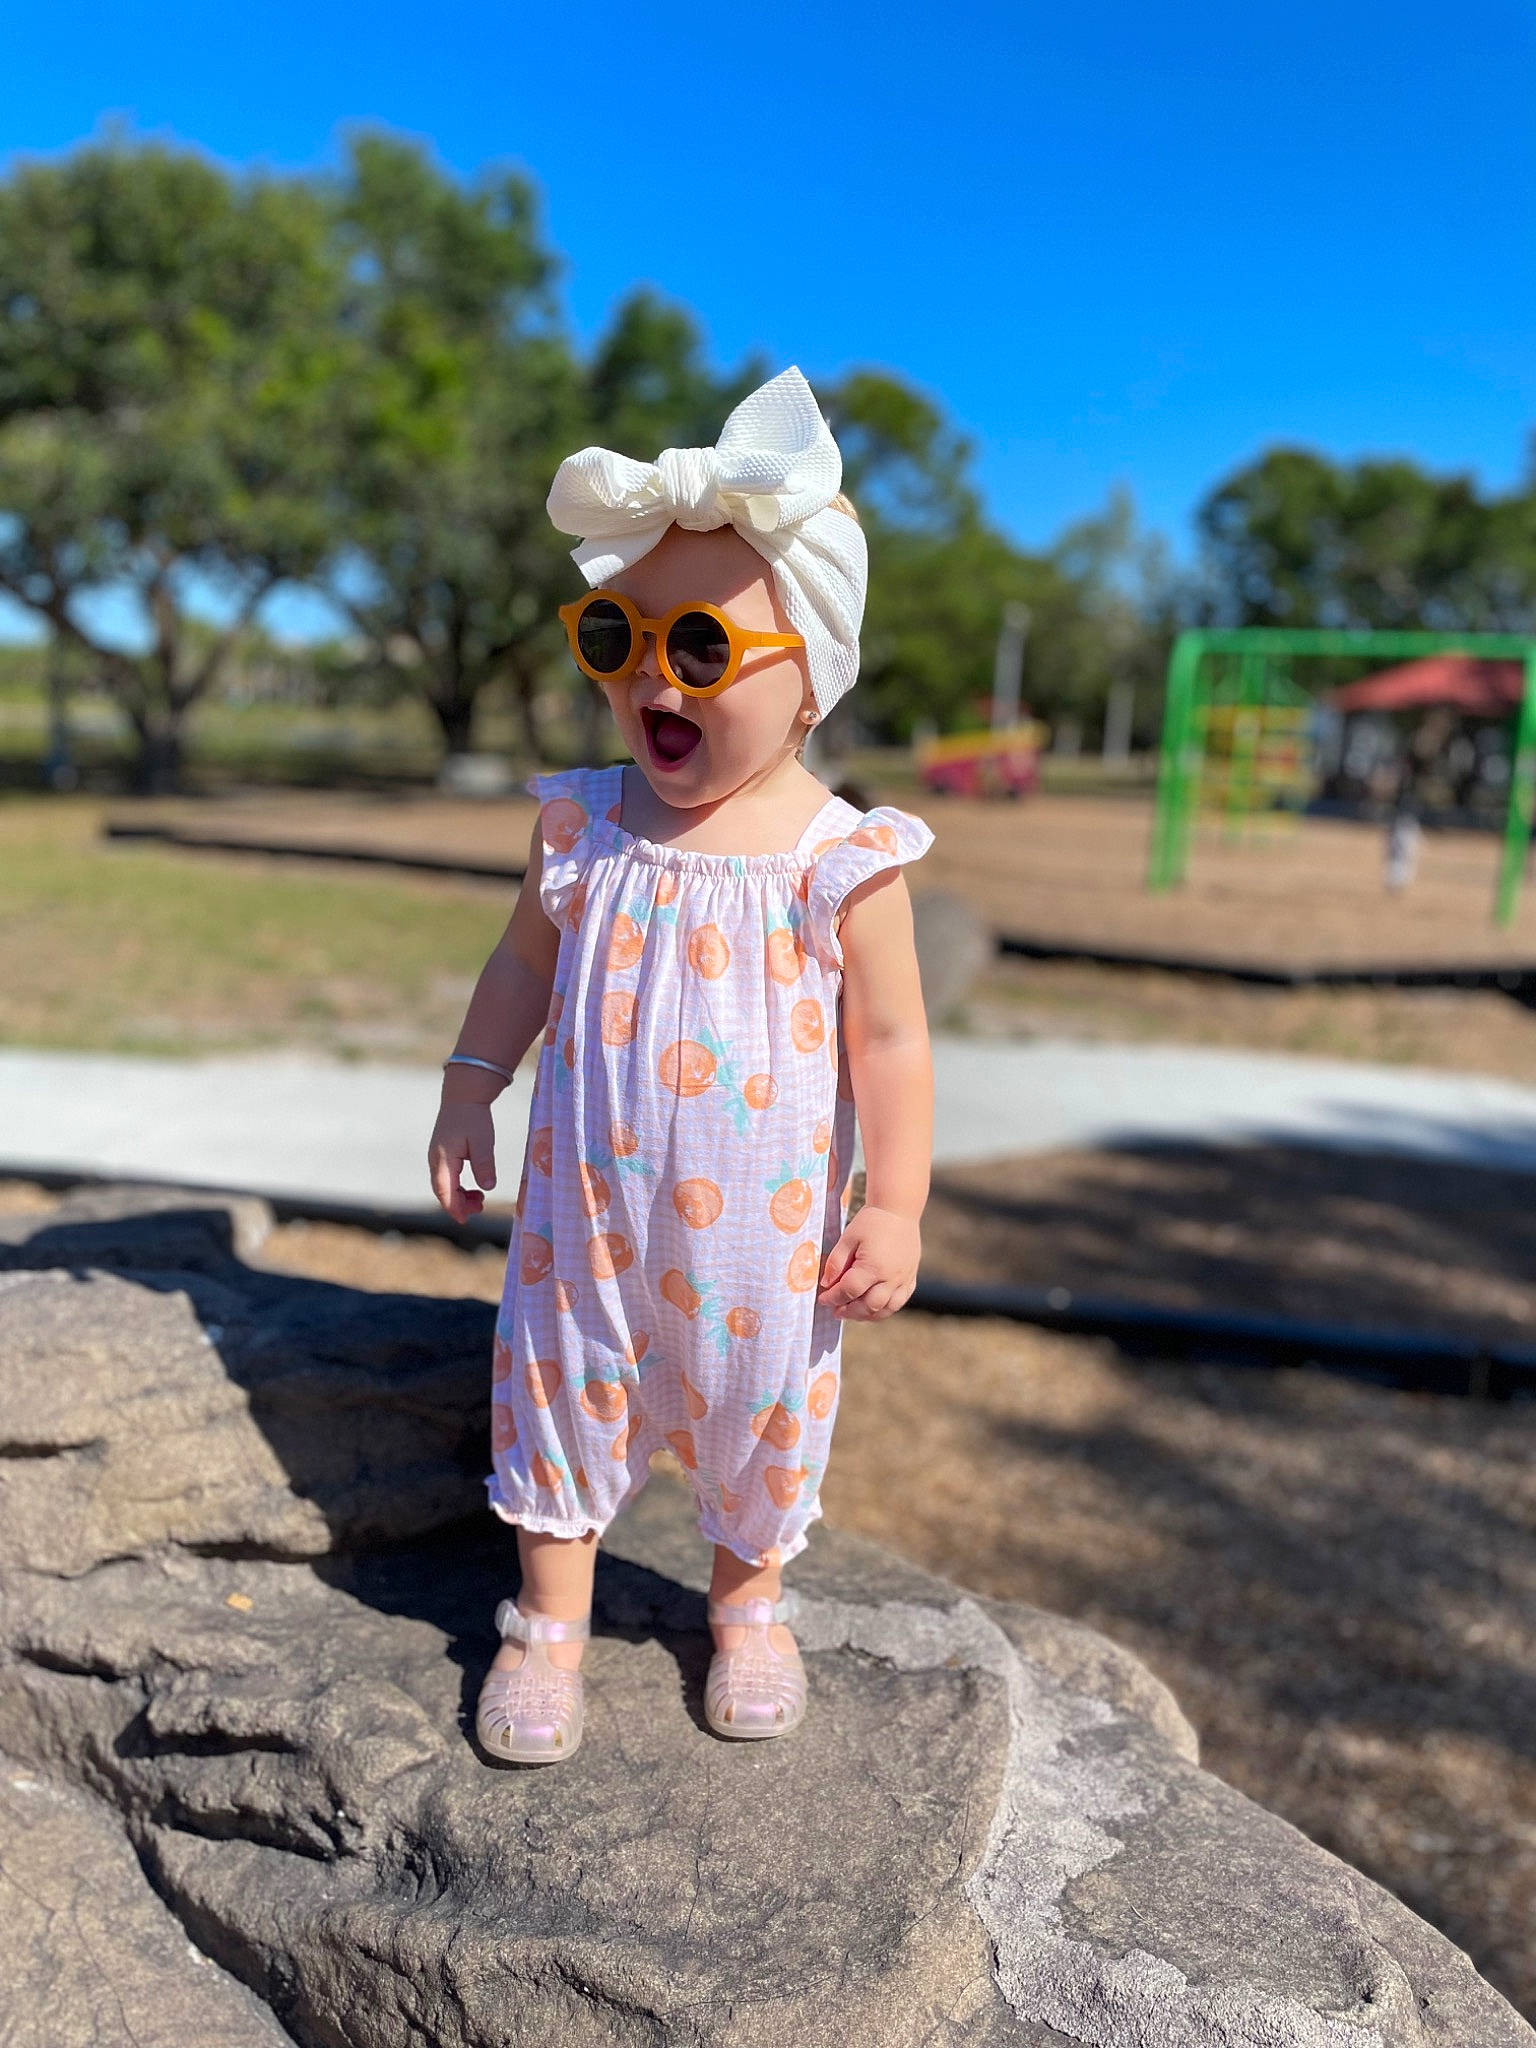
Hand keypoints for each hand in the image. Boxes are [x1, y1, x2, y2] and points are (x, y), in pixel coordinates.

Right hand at [428, 1100, 497, 1222]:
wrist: (463, 1096)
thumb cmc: (474, 1117)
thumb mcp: (483, 1141)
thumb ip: (484, 1164)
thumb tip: (488, 1187)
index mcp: (443, 1159)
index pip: (444, 1191)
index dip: (454, 1209)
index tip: (465, 1220)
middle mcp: (435, 1160)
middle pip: (442, 1191)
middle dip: (459, 1205)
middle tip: (480, 1208)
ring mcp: (437, 1157)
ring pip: (444, 1185)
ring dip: (459, 1196)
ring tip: (479, 1199)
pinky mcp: (442, 1154)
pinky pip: (446, 1177)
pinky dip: (458, 1187)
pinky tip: (472, 1188)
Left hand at [817, 1205, 919, 1321]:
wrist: (899, 1209)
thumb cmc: (871, 1221)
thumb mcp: (848, 1237)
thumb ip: (836, 1262)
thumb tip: (826, 1284)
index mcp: (874, 1267)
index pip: (849, 1291)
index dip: (833, 1298)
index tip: (822, 1299)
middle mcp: (891, 1277)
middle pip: (868, 1306)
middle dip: (849, 1311)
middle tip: (836, 1310)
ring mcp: (904, 1279)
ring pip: (887, 1309)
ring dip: (868, 1315)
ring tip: (853, 1312)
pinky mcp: (911, 1277)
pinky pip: (900, 1301)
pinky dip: (886, 1308)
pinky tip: (873, 1306)